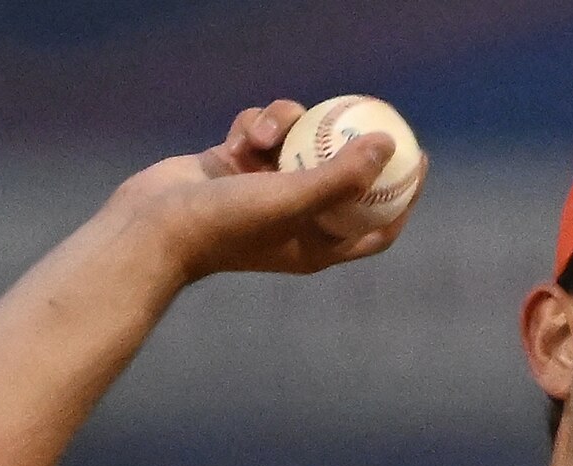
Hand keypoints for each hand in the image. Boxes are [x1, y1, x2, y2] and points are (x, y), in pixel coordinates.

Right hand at [108, 101, 417, 282]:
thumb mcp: (293, 199)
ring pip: (298, 143)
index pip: (378, 225)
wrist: (153, 227)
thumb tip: (390, 146)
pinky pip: (262, 133)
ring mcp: (264, 191)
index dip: (403, 195)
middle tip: (376, 113)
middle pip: (343, 177)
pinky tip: (241, 138)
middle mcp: (295, 220)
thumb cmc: (227, 225)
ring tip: (269, 130)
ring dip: (287, 126)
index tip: (419, 160)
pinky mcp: (236, 165)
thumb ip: (344, 176)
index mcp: (318, 245)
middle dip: (355, 145)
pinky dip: (254, 128)